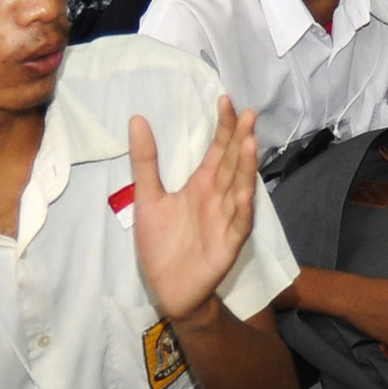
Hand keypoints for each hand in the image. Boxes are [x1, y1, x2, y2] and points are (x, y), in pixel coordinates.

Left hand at [129, 100, 260, 325]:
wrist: (169, 288)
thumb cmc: (161, 244)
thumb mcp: (147, 198)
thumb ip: (145, 161)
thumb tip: (136, 118)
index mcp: (202, 185)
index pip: (217, 150)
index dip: (223, 127)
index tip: (226, 100)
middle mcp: (218, 198)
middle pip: (232, 164)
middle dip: (241, 140)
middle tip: (249, 113)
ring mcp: (226, 220)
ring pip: (239, 190)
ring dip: (246, 169)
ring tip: (251, 144)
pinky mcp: (227, 245)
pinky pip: (237, 226)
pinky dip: (241, 211)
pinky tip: (243, 195)